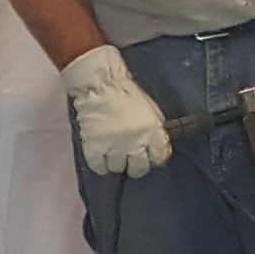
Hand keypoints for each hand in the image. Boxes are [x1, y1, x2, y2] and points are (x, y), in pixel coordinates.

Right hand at [60, 45, 172, 176]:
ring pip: (118, 168)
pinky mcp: (94, 148)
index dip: (155, 157)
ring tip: (112, 152)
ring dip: (116, 162)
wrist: (99, 84)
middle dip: (136, 165)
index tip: (150, 154)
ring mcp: (114, 148)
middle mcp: (135, 144)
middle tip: (130, 157)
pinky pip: (99, 167)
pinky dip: (100, 164)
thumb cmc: (126, 93)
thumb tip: (156, 145)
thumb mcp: (150, 110)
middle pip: (139, 169)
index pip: (160, 157)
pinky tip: (101, 156)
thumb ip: (155, 129)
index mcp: (152, 132)